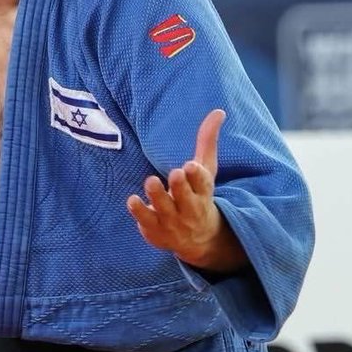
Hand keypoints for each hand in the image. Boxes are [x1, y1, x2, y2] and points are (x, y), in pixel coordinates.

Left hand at [126, 108, 247, 273]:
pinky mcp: (156, 230)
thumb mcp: (206, 170)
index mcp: (203, 192)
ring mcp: (172, 221)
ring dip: (158, 196)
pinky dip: (140, 212)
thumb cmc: (199, 195)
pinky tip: (132, 200)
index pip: (202, 184)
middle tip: (175, 173)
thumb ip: (207, 141)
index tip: (190, 165)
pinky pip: (147, 222)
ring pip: (165, 209)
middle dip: (181, 186)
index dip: (196, 175)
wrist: (199, 240)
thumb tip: (219, 110)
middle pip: (186, 198)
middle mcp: (189, 208)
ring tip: (151, 181)